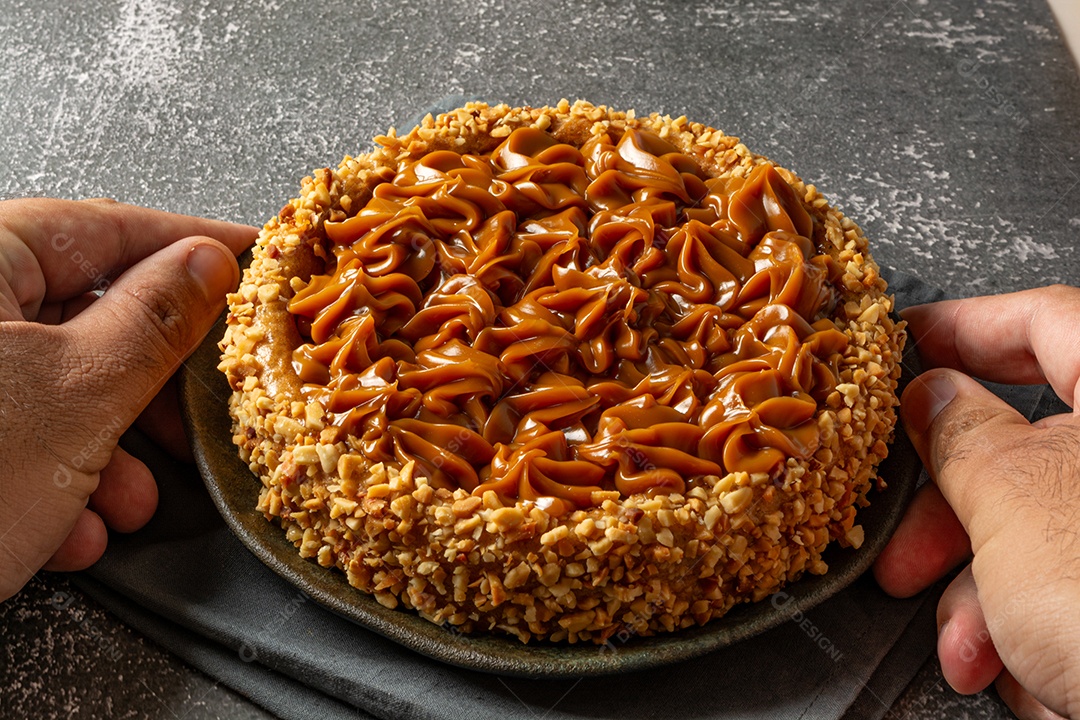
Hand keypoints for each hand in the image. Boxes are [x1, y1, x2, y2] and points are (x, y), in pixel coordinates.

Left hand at [0, 198, 255, 600]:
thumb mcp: (77, 395)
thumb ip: (154, 319)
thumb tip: (208, 264)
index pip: (111, 228)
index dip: (198, 245)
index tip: (256, 257)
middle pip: (87, 315)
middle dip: (152, 385)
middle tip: (206, 410)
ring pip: (56, 386)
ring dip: (109, 451)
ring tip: (129, 502)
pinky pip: (14, 430)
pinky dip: (56, 480)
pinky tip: (69, 529)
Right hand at [874, 285, 1079, 718]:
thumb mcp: (1013, 499)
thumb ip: (960, 434)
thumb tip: (932, 397)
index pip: (1046, 321)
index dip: (961, 326)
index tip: (902, 345)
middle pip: (1031, 450)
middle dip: (951, 515)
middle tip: (901, 545)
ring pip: (1046, 534)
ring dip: (984, 596)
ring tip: (967, 649)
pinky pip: (1078, 589)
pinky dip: (1039, 630)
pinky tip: (1030, 676)